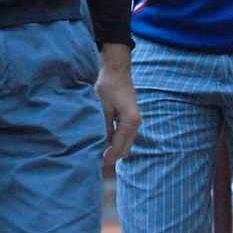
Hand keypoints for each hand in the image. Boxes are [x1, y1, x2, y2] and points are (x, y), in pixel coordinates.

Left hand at [94, 43, 140, 163]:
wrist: (116, 70)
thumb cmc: (108, 86)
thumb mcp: (102, 108)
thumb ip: (105, 128)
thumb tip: (101, 147)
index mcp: (130, 121)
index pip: (119, 145)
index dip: (109, 156)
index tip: (97, 162)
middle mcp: (136, 123)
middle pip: (125, 148)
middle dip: (112, 156)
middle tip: (96, 162)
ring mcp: (135, 121)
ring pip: (126, 144)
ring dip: (114, 150)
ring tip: (99, 154)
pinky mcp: (131, 119)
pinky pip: (125, 136)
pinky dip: (116, 142)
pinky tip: (104, 143)